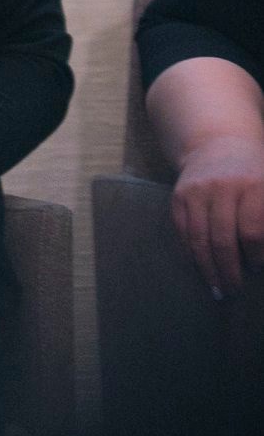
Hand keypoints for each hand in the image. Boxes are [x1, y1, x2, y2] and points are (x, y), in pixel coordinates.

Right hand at [171, 135, 263, 296]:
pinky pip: (182, 230)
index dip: (255, 256)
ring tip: (217, 289)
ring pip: (200, 237)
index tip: (257, 270)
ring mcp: (197, 191)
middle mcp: (223, 187)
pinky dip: (190, 252)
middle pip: (223, 238)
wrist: (219, 143)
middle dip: (229, 270)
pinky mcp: (179, 195)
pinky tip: (199, 268)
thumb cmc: (255, 174)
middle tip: (234, 291)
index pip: (252, 231)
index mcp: (254, 186)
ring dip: (208, 268)